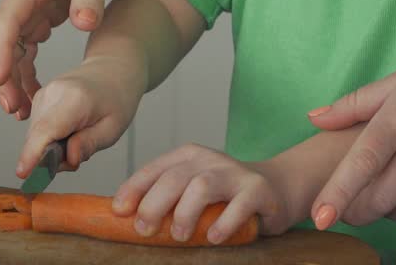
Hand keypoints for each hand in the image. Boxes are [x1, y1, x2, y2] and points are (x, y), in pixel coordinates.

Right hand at [0, 0, 120, 120]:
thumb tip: (84, 24)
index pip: (6, 21)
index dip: (1, 52)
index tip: (1, 80)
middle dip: (0, 75)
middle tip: (13, 108)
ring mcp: (24, 10)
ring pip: (5, 50)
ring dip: (9, 80)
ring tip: (20, 111)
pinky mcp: (34, 18)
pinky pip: (21, 51)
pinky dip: (23, 73)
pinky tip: (33, 95)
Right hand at [16, 57, 141, 177]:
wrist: (112, 71)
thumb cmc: (116, 100)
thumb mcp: (113, 129)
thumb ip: (89, 144)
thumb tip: (68, 160)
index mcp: (75, 100)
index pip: (46, 130)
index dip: (32, 154)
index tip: (22, 173)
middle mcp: (53, 94)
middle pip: (37, 137)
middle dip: (51, 158)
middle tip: (79, 154)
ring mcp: (43, 94)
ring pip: (35, 135)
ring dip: (51, 148)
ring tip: (78, 138)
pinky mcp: (38, 98)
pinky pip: (37, 129)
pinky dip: (49, 138)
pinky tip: (69, 131)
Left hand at [112, 143, 290, 244]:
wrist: (276, 188)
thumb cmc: (224, 197)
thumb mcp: (192, 191)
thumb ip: (167, 200)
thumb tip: (127, 220)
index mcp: (188, 157)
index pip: (154, 169)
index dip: (133, 189)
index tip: (119, 211)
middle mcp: (209, 160)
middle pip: (174, 178)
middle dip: (153, 204)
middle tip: (144, 229)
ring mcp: (235, 172)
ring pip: (202, 186)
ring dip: (186, 212)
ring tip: (179, 235)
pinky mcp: (258, 189)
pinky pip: (239, 204)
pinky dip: (223, 223)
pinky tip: (213, 238)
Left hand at [307, 40, 395, 228]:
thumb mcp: (394, 83)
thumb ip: (351, 106)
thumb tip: (314, 119)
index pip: (363, 162)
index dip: (338, 192)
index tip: (320, 216)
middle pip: (382, 197)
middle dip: (358, 209)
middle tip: (347, 208)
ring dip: (390, 211)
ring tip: (386, 192)